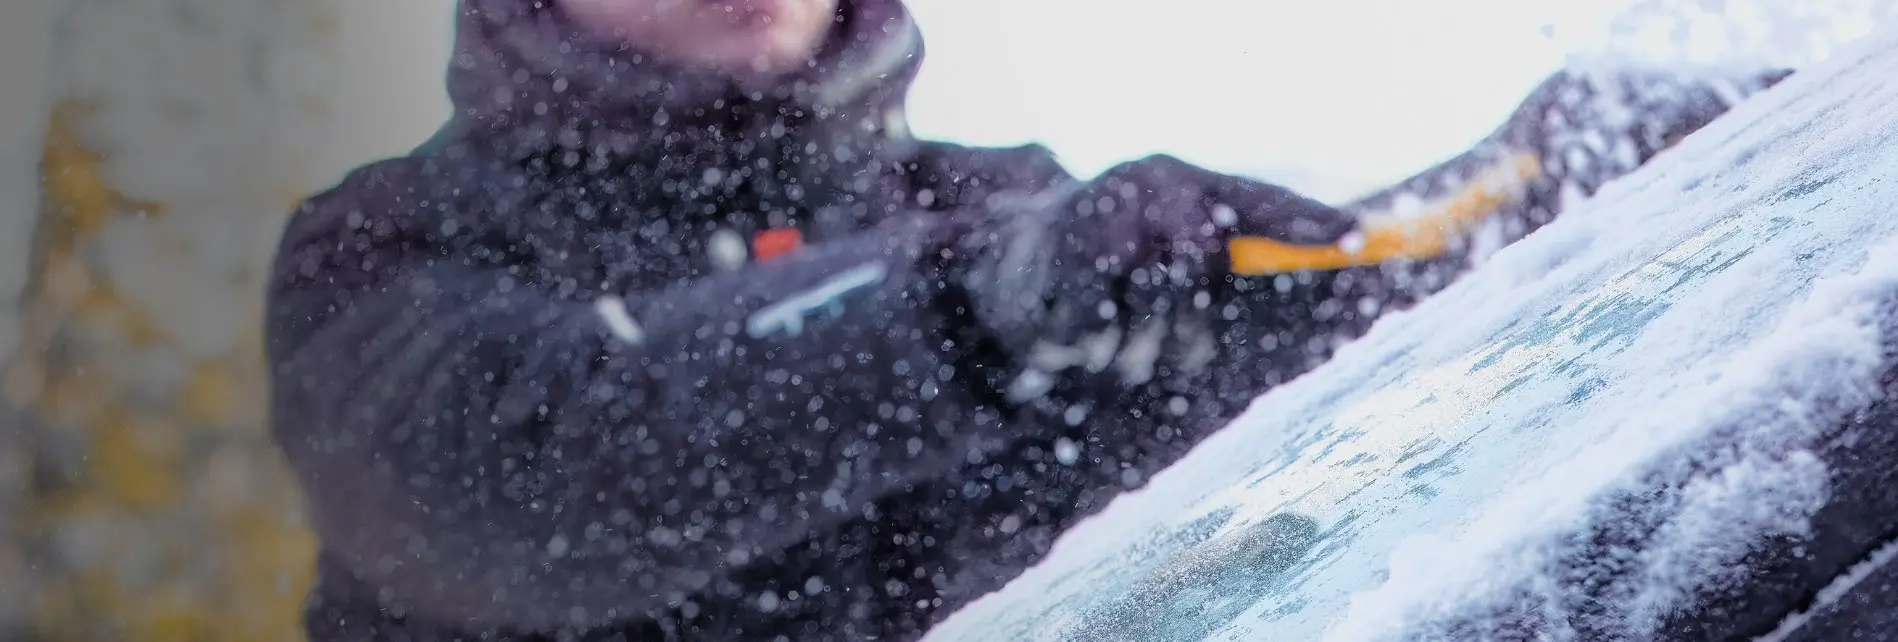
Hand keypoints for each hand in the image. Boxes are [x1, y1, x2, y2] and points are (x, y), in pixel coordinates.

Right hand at [956, 154, 1355, 402]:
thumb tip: (1327, 288)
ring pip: (1151, 305)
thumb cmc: (1104, 262)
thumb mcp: (1164, 244)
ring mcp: (1100, 216)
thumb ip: (1231, 259)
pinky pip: (1100, 331)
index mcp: (1182, 179)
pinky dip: (1090, 347)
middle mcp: (1145, 184)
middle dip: (1189, 327)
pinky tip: (1068, 331)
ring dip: (1137, 348)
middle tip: (1178, 353)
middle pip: (1199, 263)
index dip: (1307, 219)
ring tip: (1111, 345)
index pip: (1257, 199)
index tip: (1357, 239)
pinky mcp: (1057, 260)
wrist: (1002, 258)